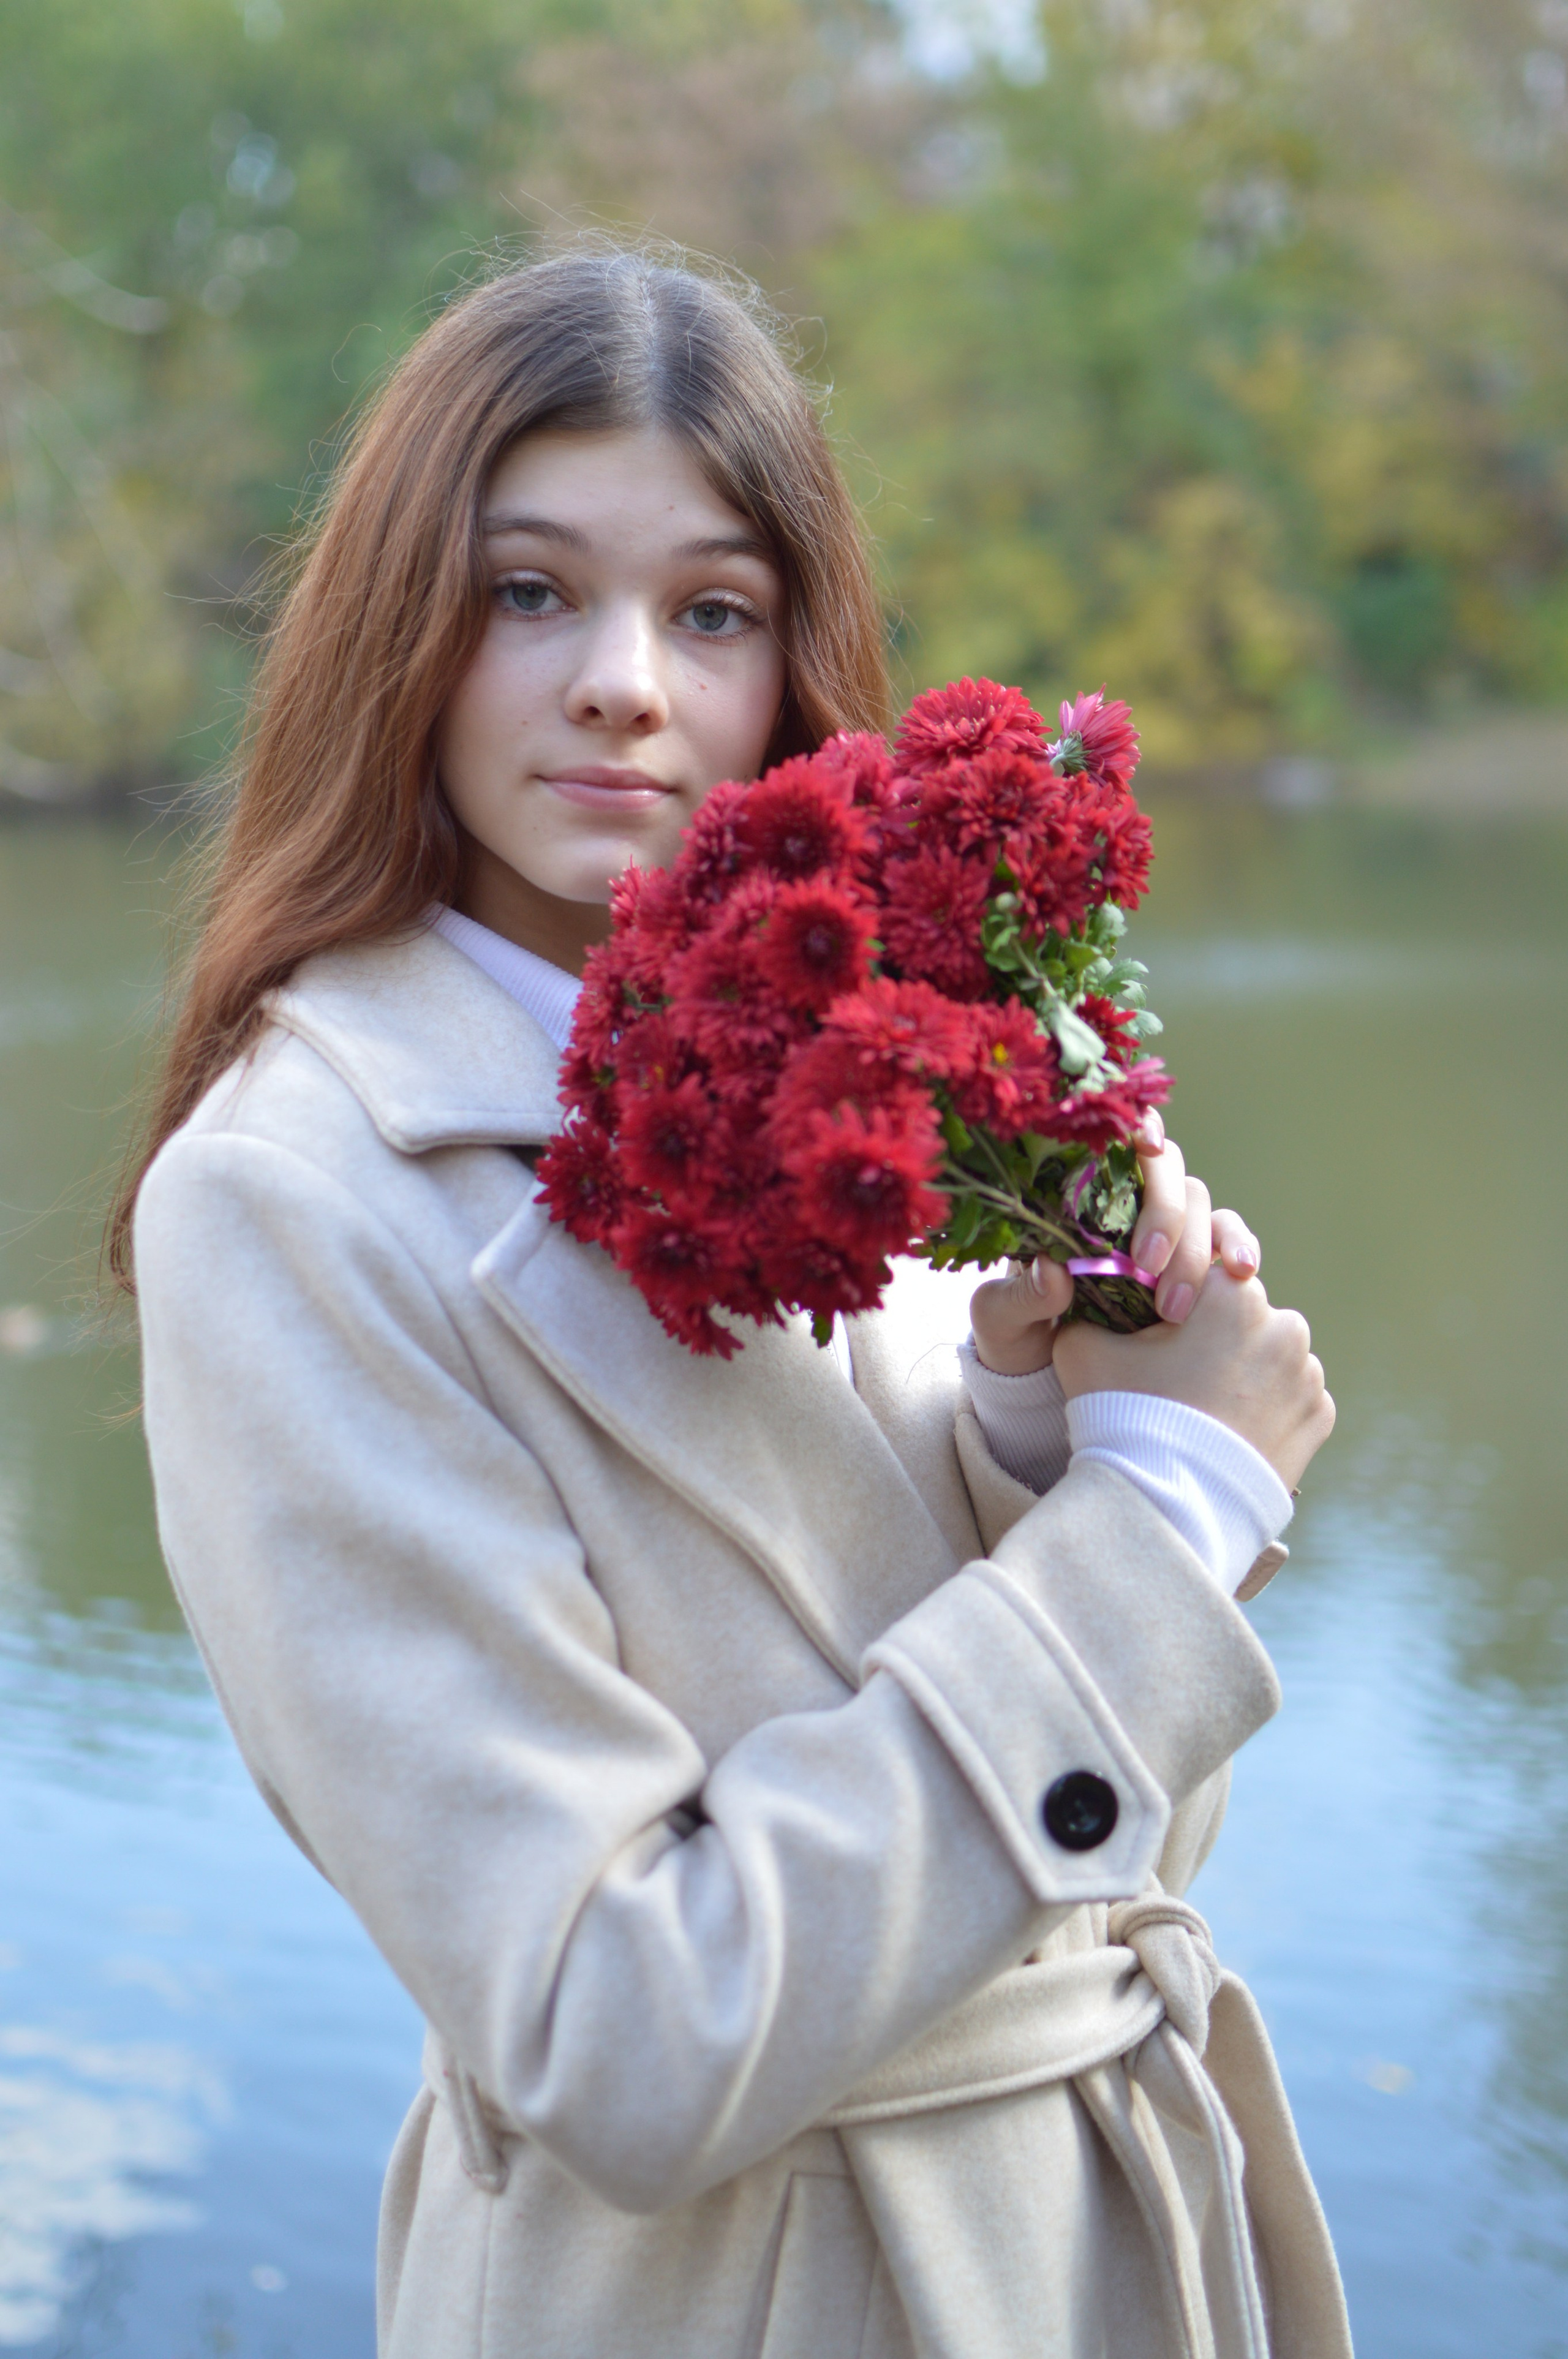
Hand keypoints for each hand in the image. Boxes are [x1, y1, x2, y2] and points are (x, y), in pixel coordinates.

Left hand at [967, 1114, 1260, 1375]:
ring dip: (1200, 1244)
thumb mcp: (1001, 1320)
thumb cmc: (1015, 1333)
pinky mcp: (1193, 1264)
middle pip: (1166, 1171)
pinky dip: (1240, 1249)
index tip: (1146, 1146)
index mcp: (1073, 1197)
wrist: (1045, 1377)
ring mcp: (1164, 1230)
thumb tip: (1053, 1272)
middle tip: (1146, 1266)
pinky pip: (1228, 1241)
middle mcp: (1125, 1203)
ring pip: (1201, 1205)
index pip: (1114, 1141)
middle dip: (1165, 1211)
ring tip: (1177, 1302)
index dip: (1138, 1129)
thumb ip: (1021, 1298)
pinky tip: (1242, 1274)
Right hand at [1052, 1265, 1334, 1490]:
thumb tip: (1086, 1295)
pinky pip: (1292, 1403)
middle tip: (1180, 1383)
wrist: (1169, 1503)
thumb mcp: (1083, 1347)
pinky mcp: (1319, 1418)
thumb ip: (1089, 1309)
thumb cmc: (1125, 1414)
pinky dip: (1268, 1414)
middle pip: (1244, 1320)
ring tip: (1206, 1414)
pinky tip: (1232, 1435)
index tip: (1161, 1342)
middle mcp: (1283, 1323)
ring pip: (1272, 1361)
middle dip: (1218, 1342)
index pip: (1208, 1282)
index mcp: (1232, 1292)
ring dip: (1247, 1377)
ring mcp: (1307, 1374)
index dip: (1180, 1310)